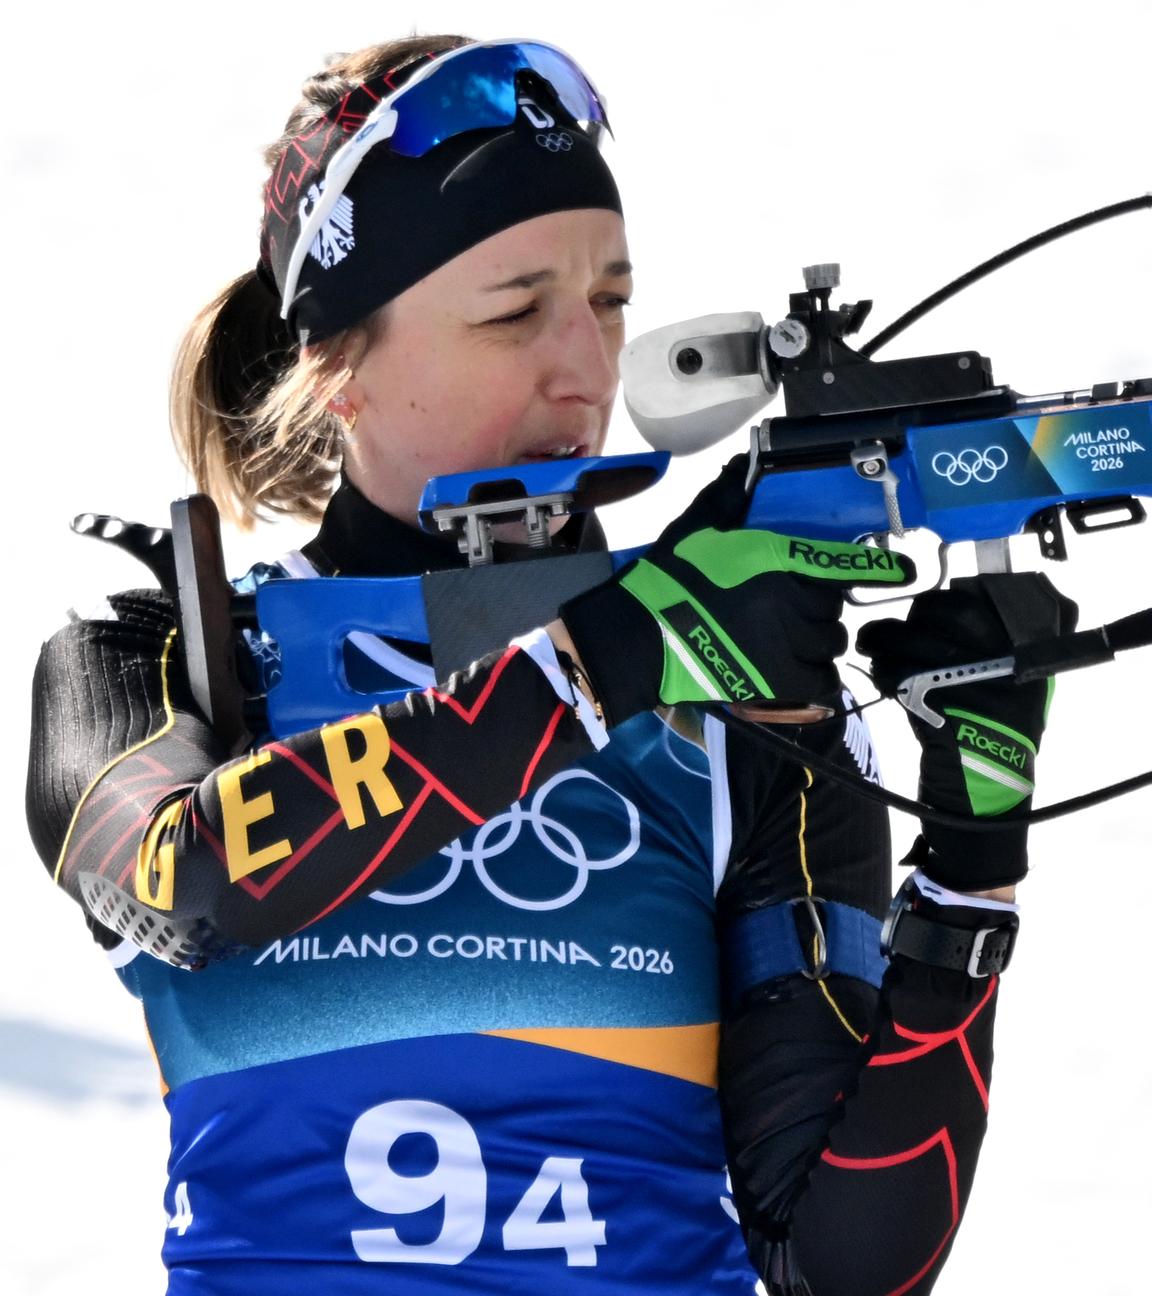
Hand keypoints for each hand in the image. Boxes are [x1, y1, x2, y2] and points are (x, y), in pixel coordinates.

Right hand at [560, 454, 914, 725]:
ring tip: (794, 640)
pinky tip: (798, 670)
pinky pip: (820, 681)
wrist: (638, 638)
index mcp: (773, 561)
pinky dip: (816, 676)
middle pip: (832, 607)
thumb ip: (728, 496)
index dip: (876, 568)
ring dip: (819, 641)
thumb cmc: (666, 578)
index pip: (838, 563)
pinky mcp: (772, 681)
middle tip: (794, 607)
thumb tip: (748, 463)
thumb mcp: (695, 527)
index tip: (904, 570)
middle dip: (820, 606)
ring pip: (831, 643)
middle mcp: (786, 603)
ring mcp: (782, 645)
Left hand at [857, 574, 1077, 889]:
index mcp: (1026, 655)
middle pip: (949, 614)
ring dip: (885, 639)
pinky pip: (903, 676)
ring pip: (918, 641)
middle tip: (890, 627)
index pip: (981, 603)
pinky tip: (880, 675)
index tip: (925, 609)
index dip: (942, 602)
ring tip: (873, 645)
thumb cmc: (993, 737)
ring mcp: (975, 687)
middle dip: (913, 615)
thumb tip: (948, 605)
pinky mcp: (943, 708)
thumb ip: (992, 647)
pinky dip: (884, 671)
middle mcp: (1006, 665)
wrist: (986, 797)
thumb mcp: (1011, 689)